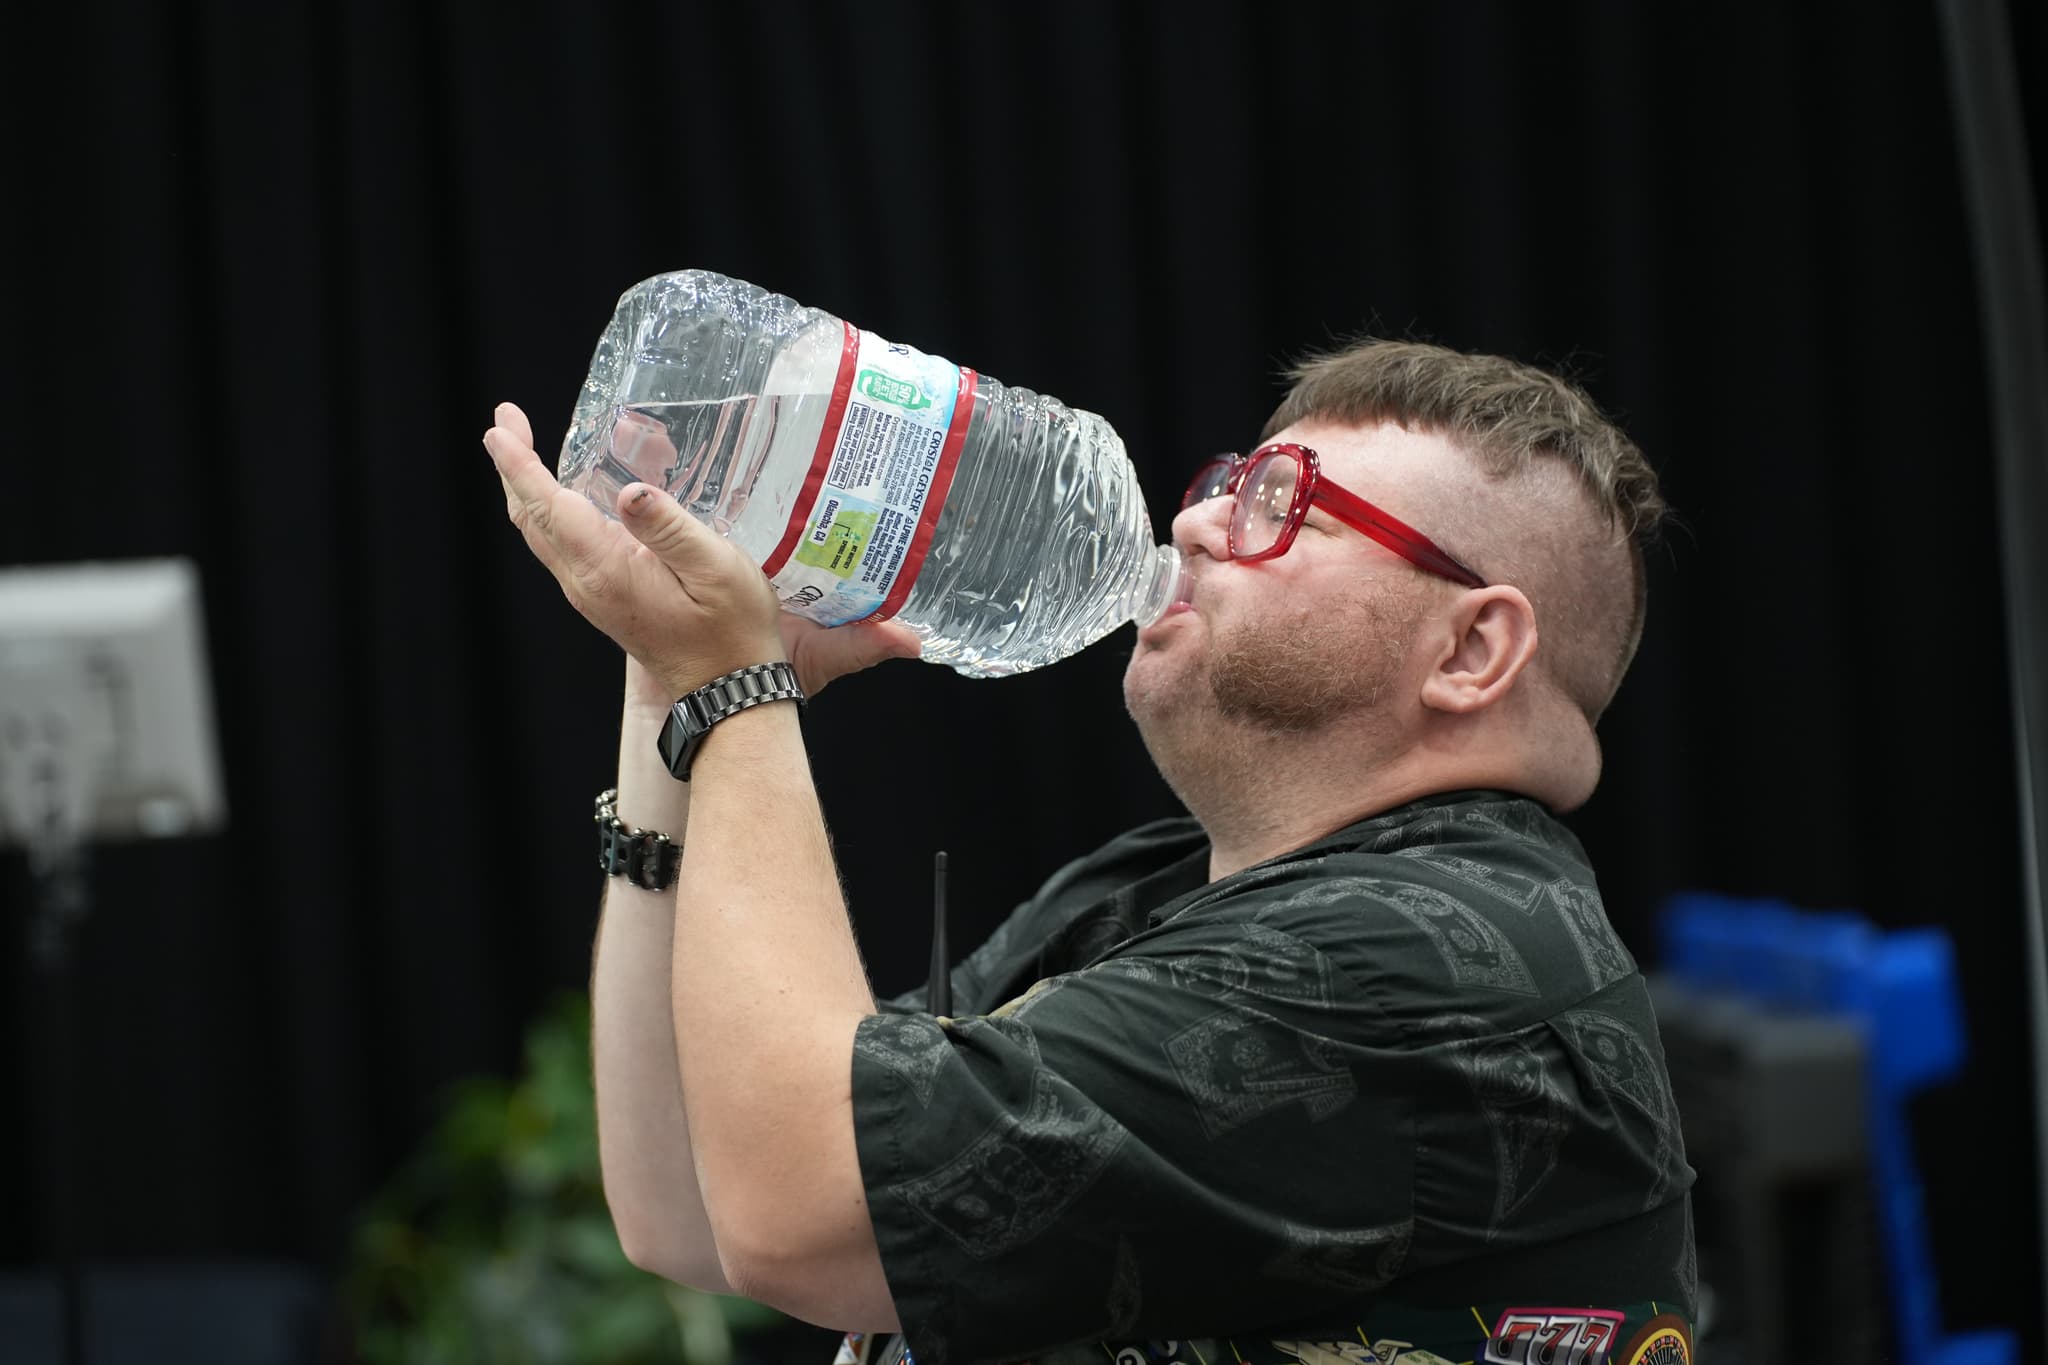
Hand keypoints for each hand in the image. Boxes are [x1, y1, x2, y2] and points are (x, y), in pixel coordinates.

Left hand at [485, 402, 922, 699]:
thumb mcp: (715, 569)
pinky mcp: (604, 600)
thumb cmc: (733, 631)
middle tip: (507, 422)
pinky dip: (551, 511)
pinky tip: (567, 496)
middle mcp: (586, 583)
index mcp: (606, 569)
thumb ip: (670, 528)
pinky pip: (561, 548)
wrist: (730, 691)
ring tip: (523, 449)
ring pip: (542, 534)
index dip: (520, 464)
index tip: (501, 426)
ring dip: (528, 489)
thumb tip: (631, 491)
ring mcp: (591, 594)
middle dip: (513, 467)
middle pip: (531, 519)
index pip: (548, 506)